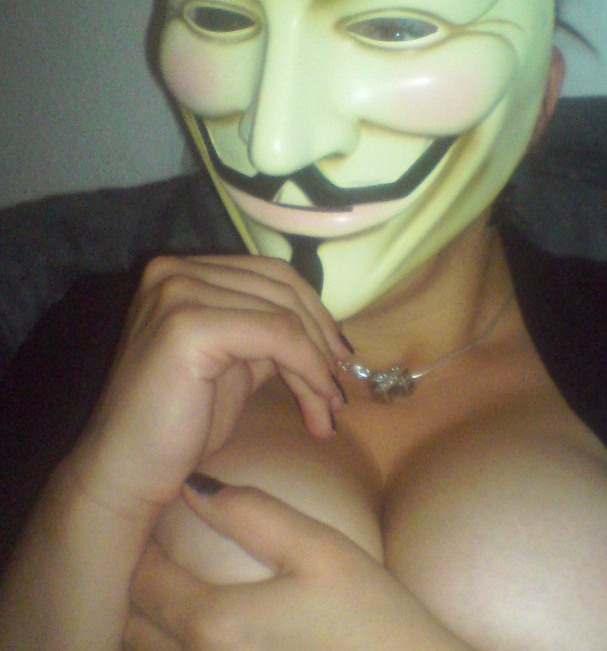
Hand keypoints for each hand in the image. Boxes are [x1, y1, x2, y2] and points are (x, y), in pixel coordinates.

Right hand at [70, 255, 348, 518]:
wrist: (127, 474)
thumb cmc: (178, 425)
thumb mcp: (235, 364)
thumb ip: (269, 334)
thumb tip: (330, 334)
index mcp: (182, 271)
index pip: (271, 274)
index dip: (315, 313)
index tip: (341, 356)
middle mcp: (174, 270)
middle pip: (281, 288)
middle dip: (322, 340)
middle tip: (340, 389)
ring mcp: (177, 292)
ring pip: (283, 315)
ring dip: (319, 364)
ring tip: (331, 407)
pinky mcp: (188, 324)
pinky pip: (277, 336)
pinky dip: (308, 369)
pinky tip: (319, 405)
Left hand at [125, 476, 470, 650]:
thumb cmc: (367, 613)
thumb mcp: (318, 549)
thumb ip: (252, 514)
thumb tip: (192, 484)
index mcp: (214, 626)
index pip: (146, 582)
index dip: (141, 547)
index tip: (155, 521)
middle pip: (134, 628)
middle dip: (136, 587)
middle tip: (158, 551)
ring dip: (150, 622)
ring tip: (173, 586)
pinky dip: (176, 646)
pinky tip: (201, 627)